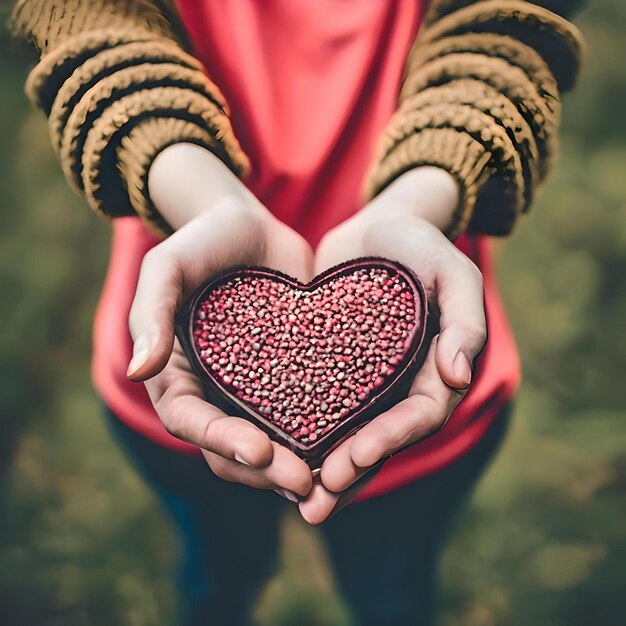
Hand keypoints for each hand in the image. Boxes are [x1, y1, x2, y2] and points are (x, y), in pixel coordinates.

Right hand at [127, 145, 314, 501]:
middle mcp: (216, 393)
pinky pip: (307, 415)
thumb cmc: (200, 242)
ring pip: (273, 445)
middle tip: (306, 482)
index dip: (221, 441)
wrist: (248, 226)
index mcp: (179, 376)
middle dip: (265, 470)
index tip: (259, 451)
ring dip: (299, 468)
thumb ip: (151, 314)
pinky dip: (326, 437)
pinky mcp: (293, 378)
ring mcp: (256, 391)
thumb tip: (138, 371)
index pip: (191, 422)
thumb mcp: (167, 267)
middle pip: (233, 449)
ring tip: (334, 481)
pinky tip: (356, 446)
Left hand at [299, 168, 486, 523]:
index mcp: (436, 370)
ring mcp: (365, 380)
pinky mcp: (330, 367)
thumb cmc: (421, 244)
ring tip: (294, 499)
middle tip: (315, 502)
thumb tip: (458, 378)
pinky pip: (318, 404)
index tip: (353, 461)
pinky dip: (302, 430)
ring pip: (348, 432)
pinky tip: (271, 449)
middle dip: (351, 472)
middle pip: (381, 438)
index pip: (419, 417)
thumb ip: (465, 321)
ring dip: (325, 469)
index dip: (389, 441)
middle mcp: (401, 384)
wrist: (375, 227)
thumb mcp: (453, 272)